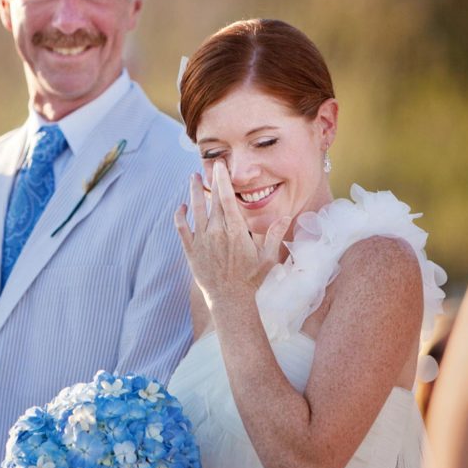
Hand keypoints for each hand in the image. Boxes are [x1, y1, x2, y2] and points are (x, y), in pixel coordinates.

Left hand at [174, 160, 289, 305]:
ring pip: (195, 210)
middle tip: (209, 165)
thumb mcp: (268, 257)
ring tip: (193, 177)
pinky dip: (180, 216)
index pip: (228, 199)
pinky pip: (182, 229)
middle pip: (212, 201)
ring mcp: (202, 242)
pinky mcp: (191, 251)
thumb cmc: (252, 280)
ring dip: (194, 192)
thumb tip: (287, 215)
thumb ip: (275, 234)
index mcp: (236, 232)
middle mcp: (217, 233)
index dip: (222, 180)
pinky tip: (181, 206)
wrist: (231, 302)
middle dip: (210, 181)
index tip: (220, 166)